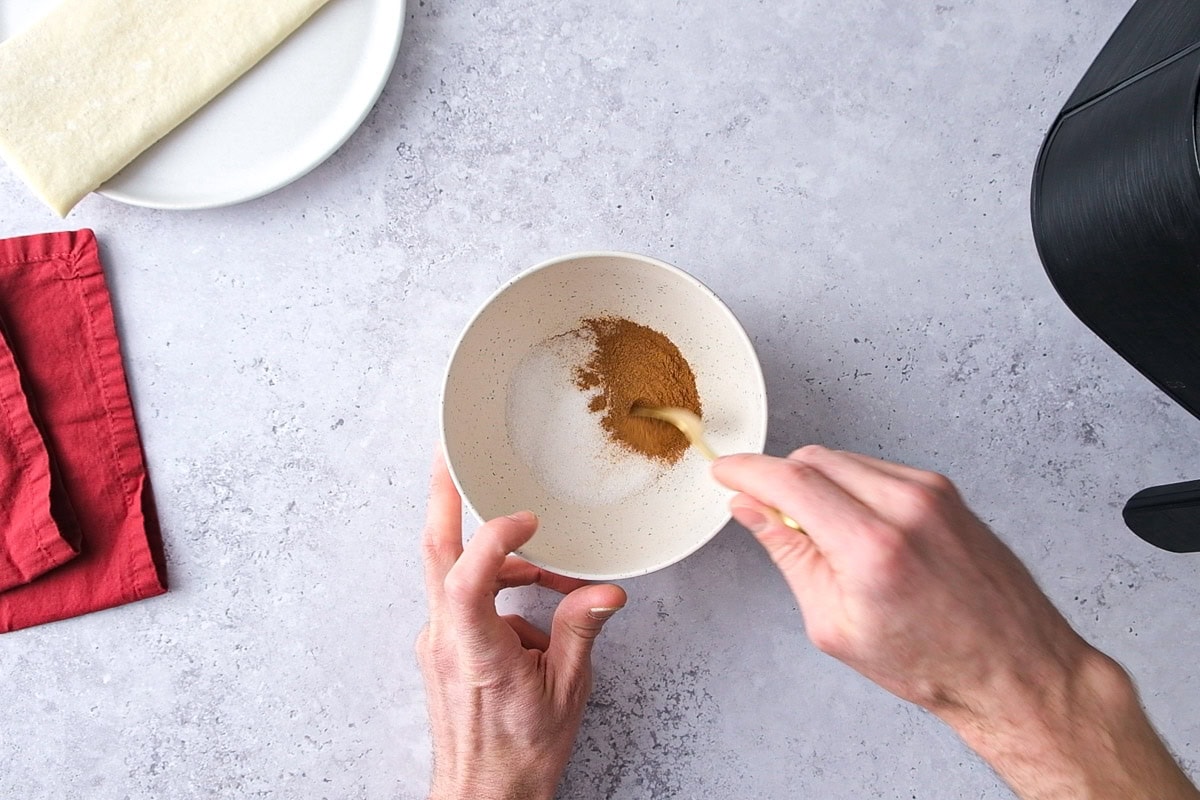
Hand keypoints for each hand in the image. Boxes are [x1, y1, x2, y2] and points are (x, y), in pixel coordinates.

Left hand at [417, 451, 626, 799]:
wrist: (484, 795)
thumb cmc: (518, 755)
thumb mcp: (564, 692)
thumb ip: (579, 631)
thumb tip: (604, 594)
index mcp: (474, 649)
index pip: (466, 577)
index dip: (494, 538)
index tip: (527, 521)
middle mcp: (445, 640)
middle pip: (434, 555)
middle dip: (442, 500)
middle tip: (447, 458)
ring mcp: (438, 643)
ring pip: (452, 575)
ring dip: (497, 560)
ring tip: (548, 575)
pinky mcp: (443, 649)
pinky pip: (463, 601)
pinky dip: (497, 591)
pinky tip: (535, 618)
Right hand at [712, 446, 1198, 799]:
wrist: (1012, 667)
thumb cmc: (930, 662)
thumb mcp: (834, 624)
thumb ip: (789, 553)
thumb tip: (750, 508)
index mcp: (872, 548)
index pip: (790, 480)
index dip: (746, 470)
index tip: (724, 469)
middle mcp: (906, 508)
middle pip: (813, 459)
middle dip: (780, 479)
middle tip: (770, 514)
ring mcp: (931, 492)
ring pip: (843, 459)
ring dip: (817, 483)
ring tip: (825, 535)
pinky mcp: (944, 489)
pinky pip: (876, 469)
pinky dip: (851, 487)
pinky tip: (858, 529)